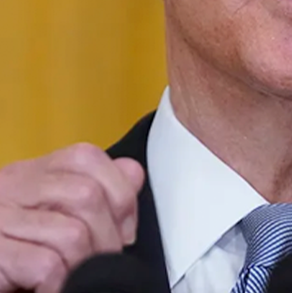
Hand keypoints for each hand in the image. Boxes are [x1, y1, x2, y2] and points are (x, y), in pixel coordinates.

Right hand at [0, 144, 143, 292]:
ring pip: (72, 233)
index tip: (124, 230)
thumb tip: (133, 175)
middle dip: (108, 236)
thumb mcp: (55, 216)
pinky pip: (46, 264)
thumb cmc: (21, 254)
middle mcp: (10, 188)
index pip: (87, 158)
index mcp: (30, 174)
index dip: (120, 194)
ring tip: (75, 276)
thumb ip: (95, 193)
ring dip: (85, 264)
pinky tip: (54, 287)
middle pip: (87, 195)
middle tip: (103, 260)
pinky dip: (60, 282)